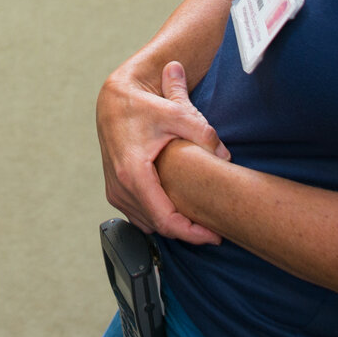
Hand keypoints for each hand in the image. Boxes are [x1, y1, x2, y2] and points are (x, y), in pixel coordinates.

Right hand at [97, 58, 229, 245]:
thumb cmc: (141, 107)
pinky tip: (176, 208)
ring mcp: (115, 191)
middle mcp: (120, 187)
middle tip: (213, 229)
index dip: (192, 234)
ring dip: (172, 226)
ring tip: (198, 220)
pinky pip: (138, 215)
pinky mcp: (114, 190)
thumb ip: (203, 133)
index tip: (214, 236)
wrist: (112, 100)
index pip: (165, 221)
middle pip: (158, 226)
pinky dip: (157, 217)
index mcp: (134, 174)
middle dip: (187, 232)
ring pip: (147, 223)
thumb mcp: (175, 112)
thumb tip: (225, 156)